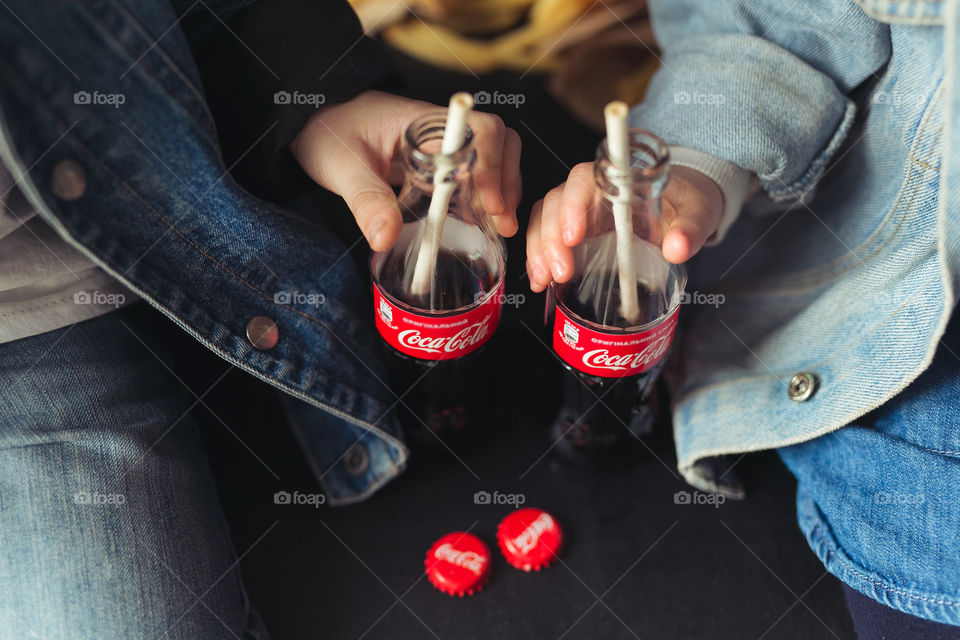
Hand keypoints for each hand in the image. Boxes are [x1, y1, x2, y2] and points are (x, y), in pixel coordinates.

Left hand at [291, 90, 520, 250]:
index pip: (481, 130)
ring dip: (502, 190)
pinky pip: (474, 174)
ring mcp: (442, 146)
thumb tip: (385, 238)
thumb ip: (365, 200)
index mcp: (424, 122)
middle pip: (500, 143)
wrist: (314, 122)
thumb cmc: (328, 132)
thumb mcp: (342, 168)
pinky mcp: (438, 164)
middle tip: (501, 223)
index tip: (490, 204)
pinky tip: (479, 222)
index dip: (494, 167)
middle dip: (507, 183)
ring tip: (498, 225)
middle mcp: (441, 131)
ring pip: (494, 158)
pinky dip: (485, 196)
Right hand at [525, 164, 722, 291]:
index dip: (572, 205)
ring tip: (544, 280)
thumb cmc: (686, 200)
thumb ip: (690, 229)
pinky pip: (545, 238)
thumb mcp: (698, 211)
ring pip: (544, 219)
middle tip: (562, 270)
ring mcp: (578, 211)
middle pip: (556, 202)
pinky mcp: (573, 231)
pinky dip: (539, 259)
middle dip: (551, 238)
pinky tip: (541, 282)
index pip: (583, 180)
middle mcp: (591, 191)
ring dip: (540, 250)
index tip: (573, 236)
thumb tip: (678, 248)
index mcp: (616, 178)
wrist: (683, 205)